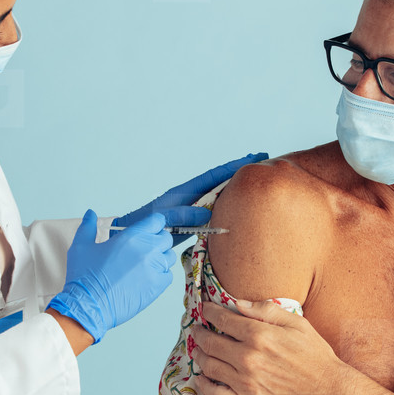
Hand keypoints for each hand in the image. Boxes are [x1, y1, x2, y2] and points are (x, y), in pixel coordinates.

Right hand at [46, 210, 173, 344]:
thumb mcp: (80, 246)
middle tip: (143, 250)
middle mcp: (147, 249)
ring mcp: (155, 268)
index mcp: (131, 236)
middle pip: (166, 238)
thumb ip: (88, 227)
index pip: (156, 221)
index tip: (147, 230)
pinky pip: (168, 275)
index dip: (153, 224)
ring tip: (144, 266)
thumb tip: (90, 214)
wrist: (88, 306)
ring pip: (169, 257)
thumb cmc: (84, 277)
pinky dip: (161, 275)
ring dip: (160, 258)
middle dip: (157, 241)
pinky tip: (146, 279)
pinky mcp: (158, 286)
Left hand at [114, 152, 268, 246]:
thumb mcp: (163, 218)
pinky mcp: (191, 223)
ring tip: (255, 185)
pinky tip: (239, 210)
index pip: (214, 175)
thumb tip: (208, 212)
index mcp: (184, 191)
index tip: (254, 156)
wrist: (130, 238)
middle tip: (263, 162)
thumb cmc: (143, 227)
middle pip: (220, 181)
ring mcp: (191, 209)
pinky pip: (214, 211)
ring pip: (219, 196)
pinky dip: (228, 207)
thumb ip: (183, 214)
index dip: (234, 166)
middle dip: (240, 172)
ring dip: (236, 190)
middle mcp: (190, 197)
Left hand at [191, 299, 350, 394]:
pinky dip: (203, 383)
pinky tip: (202, 377)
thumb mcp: (296, 324)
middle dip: (199, 333)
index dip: (209, 311)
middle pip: (210, 342)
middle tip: (197, 329)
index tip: (205, 308)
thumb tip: (238, 303)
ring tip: (199, 350)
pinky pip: (215, 392)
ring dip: (200, 355)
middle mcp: (248, 358)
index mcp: (259, 335)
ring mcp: (245, 382)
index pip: (223, 319)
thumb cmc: (315, 355)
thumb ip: (266, 310)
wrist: (330, 392)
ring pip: (209, 366)